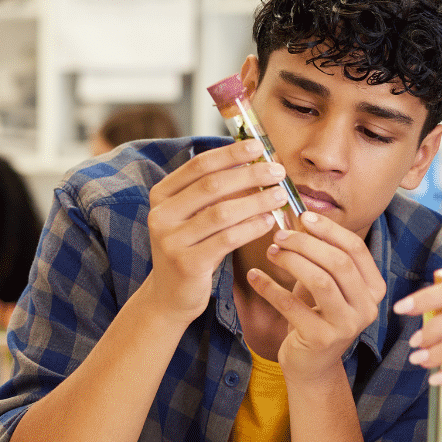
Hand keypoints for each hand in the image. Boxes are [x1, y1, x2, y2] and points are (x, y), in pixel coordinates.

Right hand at [140, 141, 289, 320]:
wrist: (169, 296)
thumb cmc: (191, 249)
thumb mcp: (194, 217)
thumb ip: (214, 193)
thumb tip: (255, 162)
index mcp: (161, 195)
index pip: (198, 165)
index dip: (230, 154)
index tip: (258, 146)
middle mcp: (161, 215)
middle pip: (212, 185)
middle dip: (249, 174)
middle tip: (277, 170)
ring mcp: (171, 240)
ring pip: (222, 213)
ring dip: (256, 201)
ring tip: (280, 195)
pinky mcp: (187, 264)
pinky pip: (227, 239)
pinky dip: (252, 227)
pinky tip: (269, 221)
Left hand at [246, 210, 386, 382]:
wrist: (313, 365)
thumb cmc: (318, 316)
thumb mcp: (327, 284)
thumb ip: (322, 256)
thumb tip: (301, 216)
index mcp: (374, 289)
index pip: (356, 249)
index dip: (329, 230)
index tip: (303, 217)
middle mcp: (367, 307)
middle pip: (338, 262)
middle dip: (306, 243)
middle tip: (280, 235)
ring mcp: (347, 325)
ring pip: (320, 280)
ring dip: (291, 261)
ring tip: (271, 252)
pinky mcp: (322, 339)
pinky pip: (292, 305)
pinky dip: (270, 287)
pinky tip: (254, 276)